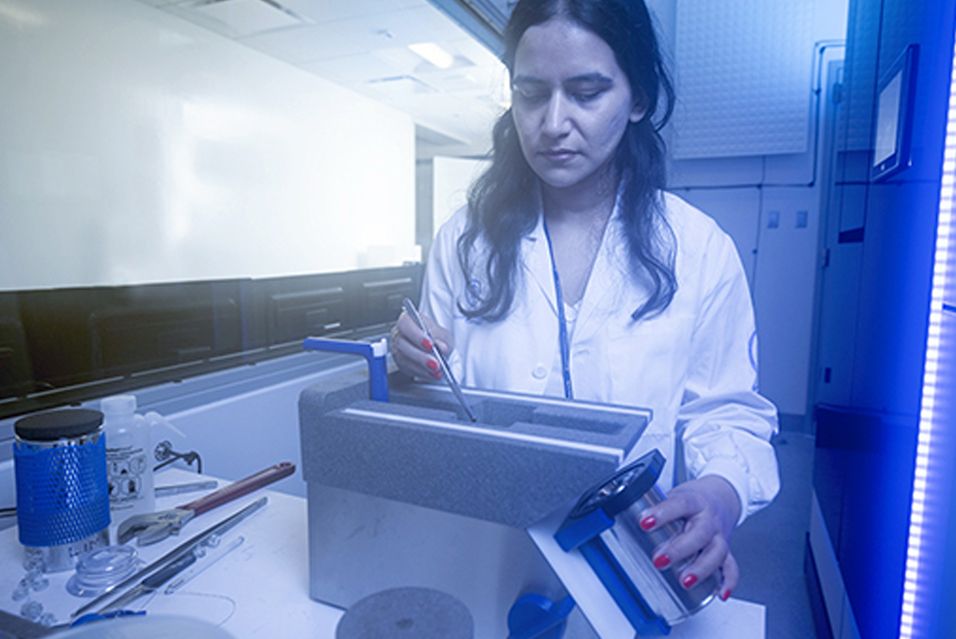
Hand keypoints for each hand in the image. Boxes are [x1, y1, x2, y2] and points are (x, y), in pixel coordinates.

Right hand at [389, 311, 453, 380]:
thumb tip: (441, 347)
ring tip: (436, 370)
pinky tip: (432, 374)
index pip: (405, 324)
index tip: (430, 345)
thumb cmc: (436, 336)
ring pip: (404, 359)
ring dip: (422, 367)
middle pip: (403, 345)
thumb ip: (441, 339)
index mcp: (406, 320)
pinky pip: (408, 370)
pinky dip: (422, 373)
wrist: (436, 347)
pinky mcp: (400, 364)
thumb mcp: (443, 334)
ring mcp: (397, 350)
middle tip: (435, 363)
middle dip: (420, 356)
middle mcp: (398, 334)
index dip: (417, 335)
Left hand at [638, 476, 740, 601]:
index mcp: (694, 501)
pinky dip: (727, 581)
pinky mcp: (726, 549)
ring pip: (716, 552)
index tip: (644, 522)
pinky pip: (730, 566)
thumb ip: (652, 507)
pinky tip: (719, 593)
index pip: (679, 505)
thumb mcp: (673, 495)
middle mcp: (708, 519)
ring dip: (701, 568)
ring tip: (684, 580)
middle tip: (660, 560)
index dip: (662, 513)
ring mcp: (719, 535)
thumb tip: (615, 514)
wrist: (721, 496)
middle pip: (699, 533)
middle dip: (679, 549)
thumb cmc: (692, 499)